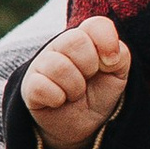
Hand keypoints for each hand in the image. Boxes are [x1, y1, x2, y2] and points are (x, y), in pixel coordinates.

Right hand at [22, 16, 129, 148]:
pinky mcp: (28, 86)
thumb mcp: (117, 74)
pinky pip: (41, 86)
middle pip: (74, 40)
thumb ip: (121, 56)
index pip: (96, 24)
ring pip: (58, 66)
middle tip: (88, 78)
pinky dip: (57, 98)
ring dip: (75, 87)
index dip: (107, 42)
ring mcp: (41, 64)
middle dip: (89, 66)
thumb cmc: (99, 92)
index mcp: (84, 37)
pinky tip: (59, 101)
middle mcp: (59, 46)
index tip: (111, 62)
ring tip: (75, 93)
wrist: (81, 124)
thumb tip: (108, 56)